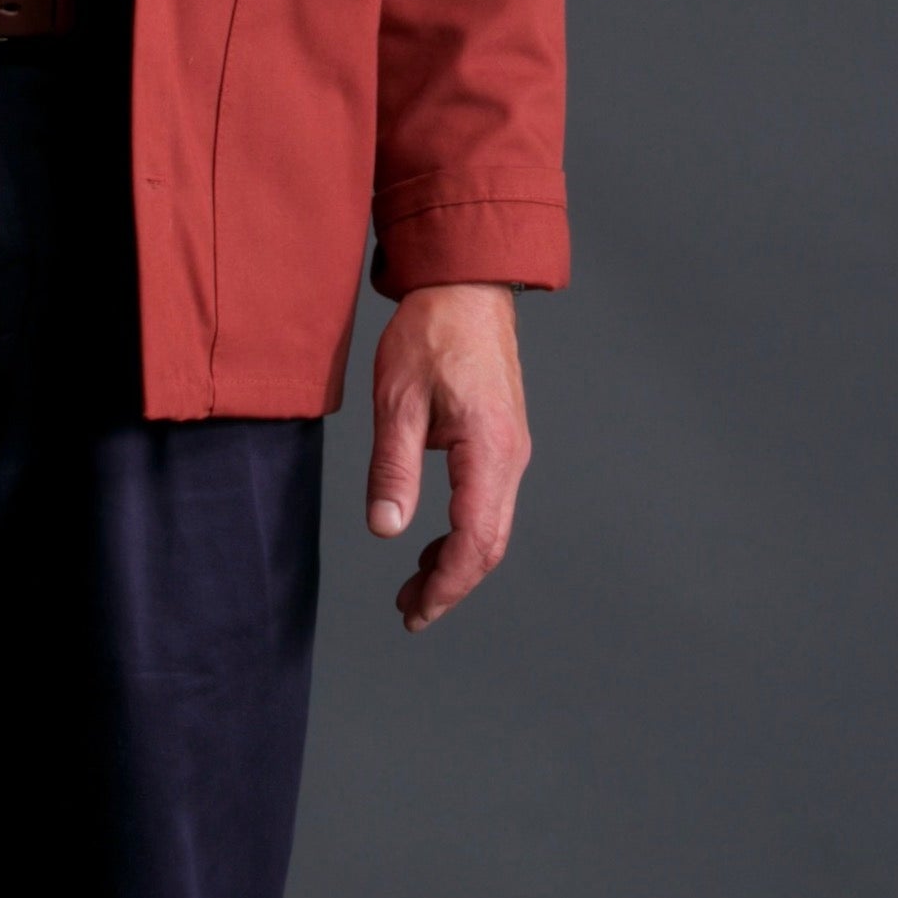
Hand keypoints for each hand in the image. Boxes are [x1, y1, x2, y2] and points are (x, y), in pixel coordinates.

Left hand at [366, 282, 529, 631]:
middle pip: (489, 544)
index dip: (446, 585)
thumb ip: (393, 469)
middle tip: (409, 611)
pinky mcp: (502, 441)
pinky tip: (431, 541)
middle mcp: (510, 457)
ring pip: (491, 527)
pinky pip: (489, 503)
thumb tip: (387, 528)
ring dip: (456, 562)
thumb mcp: (398, 401)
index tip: (416, 612)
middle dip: (451, 585)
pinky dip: (462, 533)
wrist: (466, 285)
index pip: (474, 541)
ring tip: (414, 586)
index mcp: (488, 451)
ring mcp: (511, 450)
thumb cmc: (432, 332)